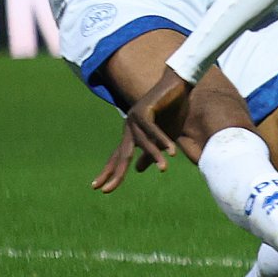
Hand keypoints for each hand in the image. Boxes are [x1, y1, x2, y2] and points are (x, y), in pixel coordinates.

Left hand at [94, 70, 192, 191]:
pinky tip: (170, 151)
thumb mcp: (163, 138)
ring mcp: (133, 118)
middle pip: (121, 154)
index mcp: (131, 134)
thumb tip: (138, 170)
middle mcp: (128, 127)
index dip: (109, 171)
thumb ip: (151, 153)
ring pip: (142, 143)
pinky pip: (153, 130)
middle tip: (107, 190)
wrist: (178, 86)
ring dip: (155, 155)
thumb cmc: (173, 111)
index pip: (118, 156)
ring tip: (165, 169)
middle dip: (116, 172)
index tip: (98, 187)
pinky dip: (162, 140)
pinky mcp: (143, 111)